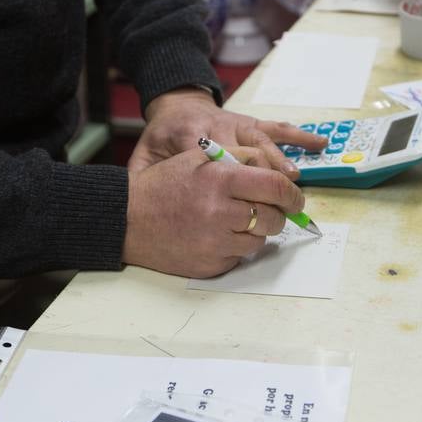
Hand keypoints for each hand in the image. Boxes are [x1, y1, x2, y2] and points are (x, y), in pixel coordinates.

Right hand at [123, 147, 306, 277]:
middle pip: (273, 217)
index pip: (276, 187)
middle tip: (266, 210)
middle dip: (276, 214)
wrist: (127, 220)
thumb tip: (277, 168)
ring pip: (260, 240)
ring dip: (255, 231)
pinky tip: (215, 236)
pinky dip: (235, 247)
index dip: (293, 194)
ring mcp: (216, 243)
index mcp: (221, 180)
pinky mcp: (211, 265)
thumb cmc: (163, 186)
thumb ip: (239, 157)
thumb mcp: (199, 157)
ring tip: (233, 221)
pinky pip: (240, 257)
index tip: (295, 198)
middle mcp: (221, 213)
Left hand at [129, 88, 328, 177]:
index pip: (210, 156)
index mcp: (190, 136)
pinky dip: (300, 135)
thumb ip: (147, 174)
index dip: (223, 174)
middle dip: (260, 171)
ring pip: (263, 141)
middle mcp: (220, 127)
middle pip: (243, 149)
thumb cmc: (164, 136)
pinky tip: (320, 143)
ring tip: (294, 177)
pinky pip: (278, 128)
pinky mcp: (252, 122)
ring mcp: (239, 124)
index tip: (236, 196)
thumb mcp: (148, 155)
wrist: (177, 103)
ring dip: (279, 159)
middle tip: (276, 194)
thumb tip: (144, 198)